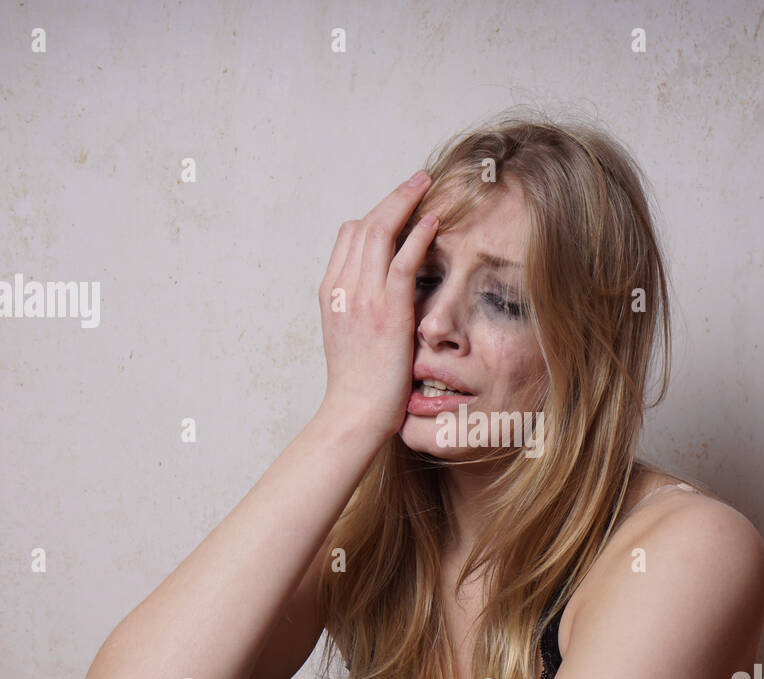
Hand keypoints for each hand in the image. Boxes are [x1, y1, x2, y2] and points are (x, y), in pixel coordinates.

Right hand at [317, 170, 437, 443]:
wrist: (354, 413)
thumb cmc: (359, 384)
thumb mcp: (351, 336)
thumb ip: (363, 306)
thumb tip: (386, 291)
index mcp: (331, 292)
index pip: (349, 236)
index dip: (376, 215)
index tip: (399, 206)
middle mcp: (342, 287)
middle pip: (363, 225)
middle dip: (392, 198)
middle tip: (417, 180)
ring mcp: (362, 297)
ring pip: (379, 233)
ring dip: (404, 203)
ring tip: (427, 186)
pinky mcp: (386, 311)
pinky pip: (401, 261)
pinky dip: (416, 236)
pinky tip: (432, 221)